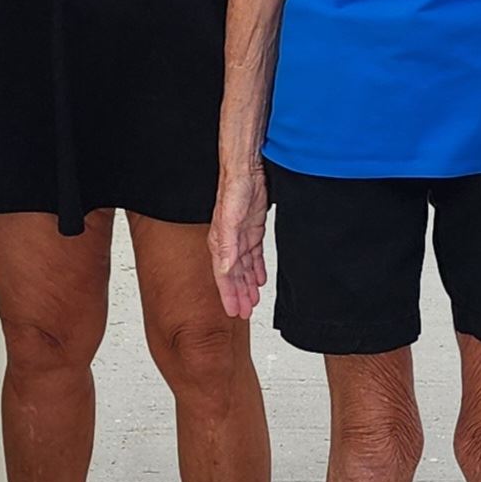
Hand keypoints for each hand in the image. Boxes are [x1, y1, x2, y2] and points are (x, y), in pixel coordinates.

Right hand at [209, 165, 269, 319]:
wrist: (246, 168)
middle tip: (245, 313)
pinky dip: (256, 270)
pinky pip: (254, 256)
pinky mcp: (252, 229)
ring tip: (252, 302)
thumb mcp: (231, 219)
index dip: (229, 296)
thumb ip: (227, 245)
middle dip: (239, 296)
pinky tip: (260, 280)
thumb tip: (225, 269)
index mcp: (220, 243)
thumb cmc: (234, 188)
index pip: (224, 277)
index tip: (234, 312)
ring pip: (244, 269)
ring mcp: (241, 237)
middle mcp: (229, 243)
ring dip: (248, 286)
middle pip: (234, 276)